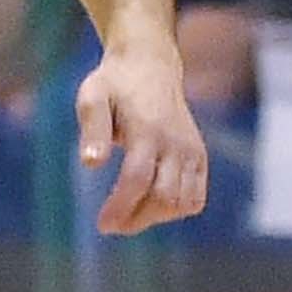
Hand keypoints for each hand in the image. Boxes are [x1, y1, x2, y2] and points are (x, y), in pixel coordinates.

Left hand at [75, 38, 208, 234]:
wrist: (151, 66)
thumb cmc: (114, 84)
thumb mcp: (93, 96)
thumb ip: (92, 129)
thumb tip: (91, 164)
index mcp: (148, 130)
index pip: (137, 179)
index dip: (120, 207)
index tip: (102, 225)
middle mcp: (175, 143)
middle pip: (163, 197)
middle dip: (136, 219)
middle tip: (111, 224)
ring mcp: (192, 151)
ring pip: (182, 202)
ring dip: (155, 217)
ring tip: (129, 213)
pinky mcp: (200, 157)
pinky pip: (195, 198)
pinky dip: (176, 209)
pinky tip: (151, 203)